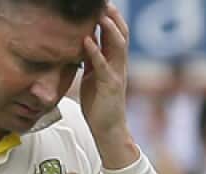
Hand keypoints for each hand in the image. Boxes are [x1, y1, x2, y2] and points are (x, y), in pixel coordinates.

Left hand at [80, 4, 137, 166]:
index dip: (110, 16)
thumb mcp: (93, 76)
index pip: (116, 33)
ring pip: (118, 46)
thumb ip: (92, 58)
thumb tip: (84, 41)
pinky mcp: (110, 86)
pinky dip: (95, 52)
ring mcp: (117, 74)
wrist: (108, 130)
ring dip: (110, 29)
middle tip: (105, 2)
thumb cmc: (99, 104)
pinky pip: (103, 66)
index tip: (102, 4)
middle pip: (121, 33)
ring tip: (101, 15)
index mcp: (114, 62)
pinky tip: (86, 41)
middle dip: (113, 16)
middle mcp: (119, 65)